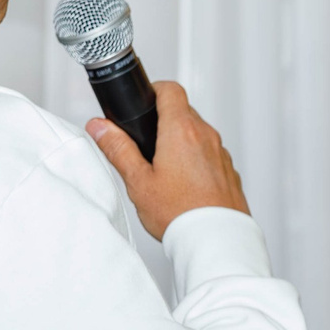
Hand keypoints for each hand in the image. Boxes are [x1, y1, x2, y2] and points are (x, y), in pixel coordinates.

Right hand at [88, 83, 249, 239]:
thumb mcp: (138, 181)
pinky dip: (197, 160)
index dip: (154, 90)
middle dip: (163, 121)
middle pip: (183, 112)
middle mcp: (206, 136)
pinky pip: (211, 155)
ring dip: (181, 141)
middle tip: (146, 142)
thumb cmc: (179, 213)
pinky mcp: (229, 171)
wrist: (215, 240)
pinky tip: (184, 184)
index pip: (170, 90)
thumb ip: (118, 149)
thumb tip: (99, 127)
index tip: (143, 101)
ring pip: (198, 134)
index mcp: (181, 131)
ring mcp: (221, 153)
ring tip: (163, 168)